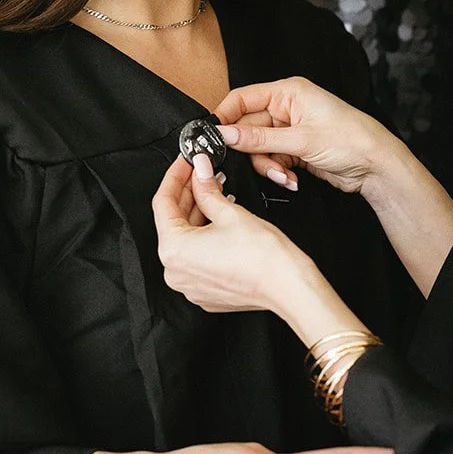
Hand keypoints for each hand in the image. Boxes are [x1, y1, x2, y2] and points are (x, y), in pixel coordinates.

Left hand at [152, 151, 308, 314]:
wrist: (288, 288)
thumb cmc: (264, 258)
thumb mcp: (231, 213)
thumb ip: (207, 190)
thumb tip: (200, 172)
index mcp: (174, 251)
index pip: (163, 202)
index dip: (175, 176)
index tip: (186, 162)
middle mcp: (175, 271)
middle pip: (174, 221)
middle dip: (189, 193)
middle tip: (202, 172)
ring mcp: (190, 284)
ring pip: (187, 240)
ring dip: (198, 214)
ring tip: (215, 192)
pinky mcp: (205, 291)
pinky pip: (197, 257)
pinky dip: (205, 237)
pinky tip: (219, 219)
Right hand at [214, 77, 395, 196]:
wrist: (377, 166)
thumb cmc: (351, 140)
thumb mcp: (301, 140)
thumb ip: (259, 139)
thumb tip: (225, 135)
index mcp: (288, 93)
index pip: (243, 98)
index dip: (225, 117)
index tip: (214, 138)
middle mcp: (287, 108)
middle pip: (248, 128)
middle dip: (253, 151)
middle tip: (260, 164)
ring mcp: (291, 130)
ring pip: (259, 148)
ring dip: (268, 165)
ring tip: (284, 175)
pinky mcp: (296, 149)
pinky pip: (273, 159)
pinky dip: (278, 171)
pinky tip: (291, 179)